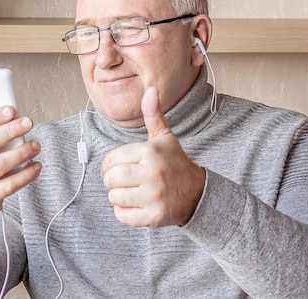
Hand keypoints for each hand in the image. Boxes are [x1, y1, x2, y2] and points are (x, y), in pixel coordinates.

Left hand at [101, 87, 205, 227]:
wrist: (198, 194)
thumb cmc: (174, 163)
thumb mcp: (165, 137)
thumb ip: (153, 114)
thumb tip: (151, 89)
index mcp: (150, 152)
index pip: (112, 159)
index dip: (109, 164)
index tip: (116, 167)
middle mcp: (152, 173)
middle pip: (111, 179)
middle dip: (112, 181)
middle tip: (122, 181)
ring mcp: (154, 196)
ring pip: (114, 198)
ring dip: (118, 197)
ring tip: (131, 192)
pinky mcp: (154, 217)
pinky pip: (122, 216)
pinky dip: (124, 213)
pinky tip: (136, 205)